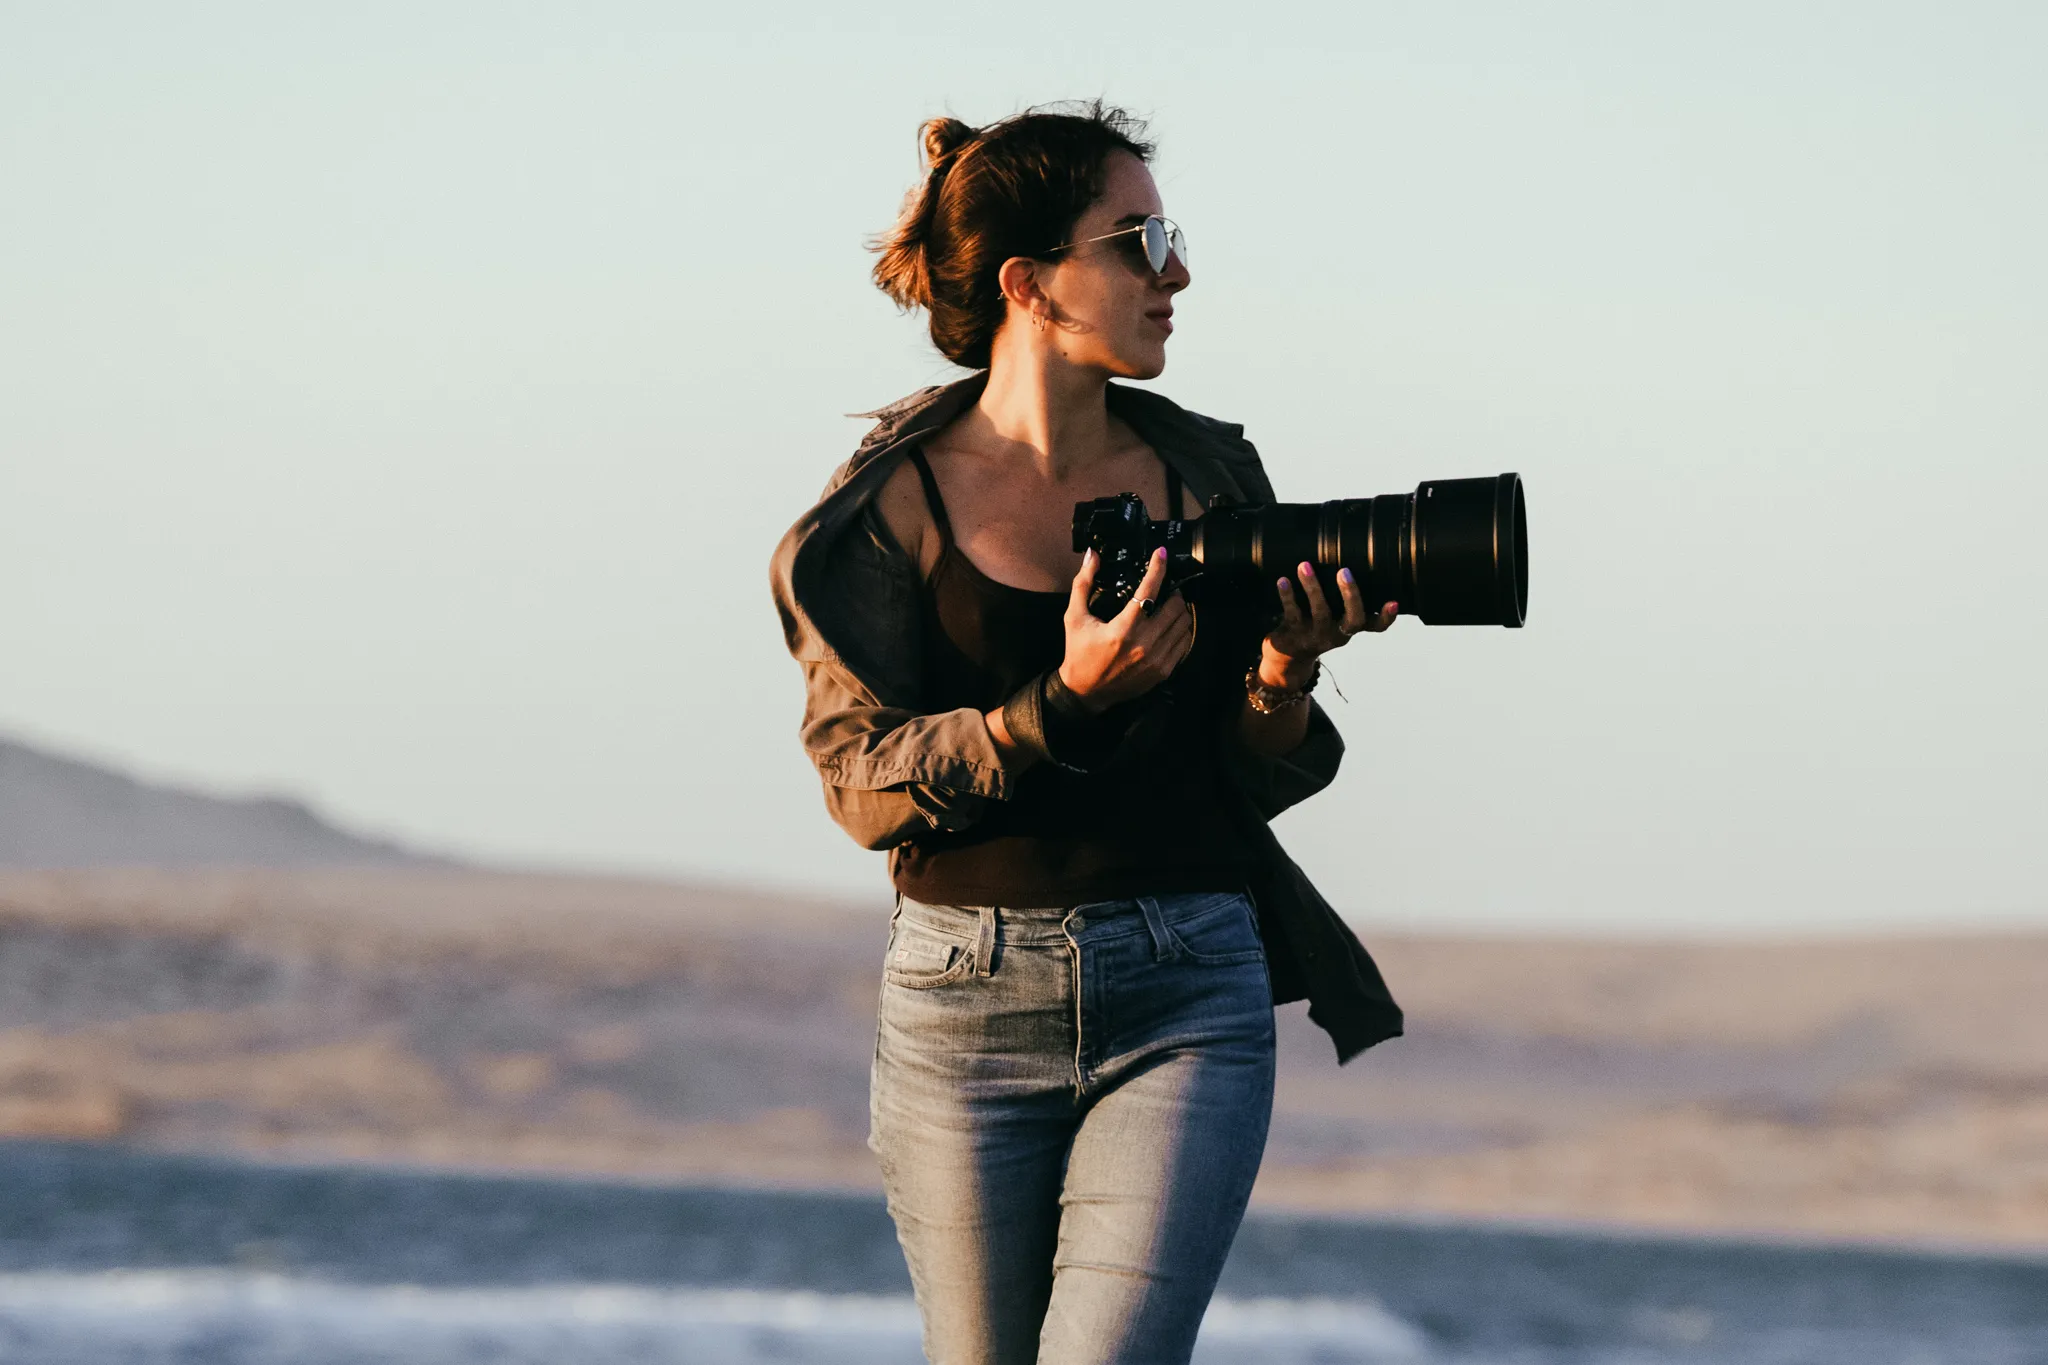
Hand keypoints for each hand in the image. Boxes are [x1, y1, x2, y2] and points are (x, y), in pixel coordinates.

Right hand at [1057, 547, 1193, 712]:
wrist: (1086, 692)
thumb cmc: (1079, 653)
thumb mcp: (1074, 617)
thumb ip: (1083, 584)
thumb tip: (1092, 555)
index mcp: (1123, 629)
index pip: (1148, 591)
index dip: (1157, 568)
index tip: (1160, 553)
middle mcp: (1144, 644)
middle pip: (1175, 606)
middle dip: (1172, 592)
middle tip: (1164, 589)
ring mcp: (1157, 659)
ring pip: (1184, 624)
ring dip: (1178, 611)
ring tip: (1166, 607)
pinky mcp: (1163, 671)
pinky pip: (1184, 643)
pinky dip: (1180, 631)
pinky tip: (1167, 627)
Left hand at [1260, 563, 1395, 687]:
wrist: (1288, 654)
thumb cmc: (1317, 622)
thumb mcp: (1335, 614)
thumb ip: (1344, 596)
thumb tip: (1350, 553)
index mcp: (1351, 627)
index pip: (1376, 626)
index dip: (1387, 617)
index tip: (1394, 602)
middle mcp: (1338, 633)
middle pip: (1353, 619)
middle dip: (1350, 595)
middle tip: (1344, 571)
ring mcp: (1317, 635)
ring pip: (1320, 612)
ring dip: (1313, 587)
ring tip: (1305, 566)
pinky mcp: (1295, 633)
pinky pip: (1292, 613)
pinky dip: (1288, 596)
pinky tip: (1283, 580)